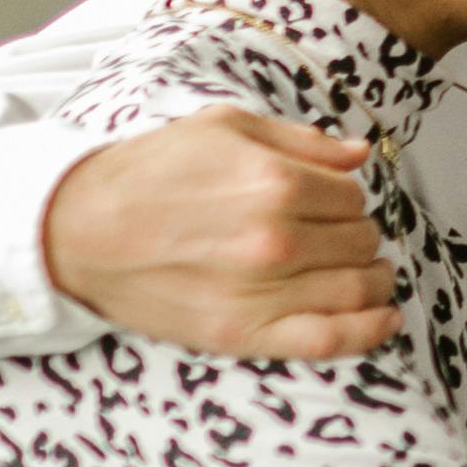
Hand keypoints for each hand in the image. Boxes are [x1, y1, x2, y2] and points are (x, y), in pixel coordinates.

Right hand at [40, 109, 397, 359]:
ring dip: (373, 278)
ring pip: (357, 288)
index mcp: (274, 182)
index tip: (329, 204)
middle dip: (356, 236)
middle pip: (360, 242)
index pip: (352, 197)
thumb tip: (360, 155)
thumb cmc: (149, 172)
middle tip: (335, 236)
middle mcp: (276, 239)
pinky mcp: (243, 334)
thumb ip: (300, 141)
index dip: (346, 199)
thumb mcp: (224, 127)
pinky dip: (371, 331)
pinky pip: (330, 339)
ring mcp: (261, 292)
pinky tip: (386, 317)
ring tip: (365, 273)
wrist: (79, 230)